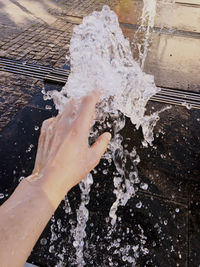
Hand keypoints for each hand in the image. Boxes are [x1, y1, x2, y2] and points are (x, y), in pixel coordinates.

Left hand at [27, 90, 110, 206]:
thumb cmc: (70, 171)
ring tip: (77, 117)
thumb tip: (106, 136)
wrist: (48, 179)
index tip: (98, 92)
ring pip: (64, 110)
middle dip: (83, 102)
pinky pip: (53, 119)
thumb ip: (101, 144)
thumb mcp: (92, 159)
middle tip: (89, 107)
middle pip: (75, 103)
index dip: (94, 94)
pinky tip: (62, 125)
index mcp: (78, 128)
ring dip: (72, 110)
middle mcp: (64, 124)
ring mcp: (52, 127)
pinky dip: (60, 119)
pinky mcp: (44, 132)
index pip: (88, 103)